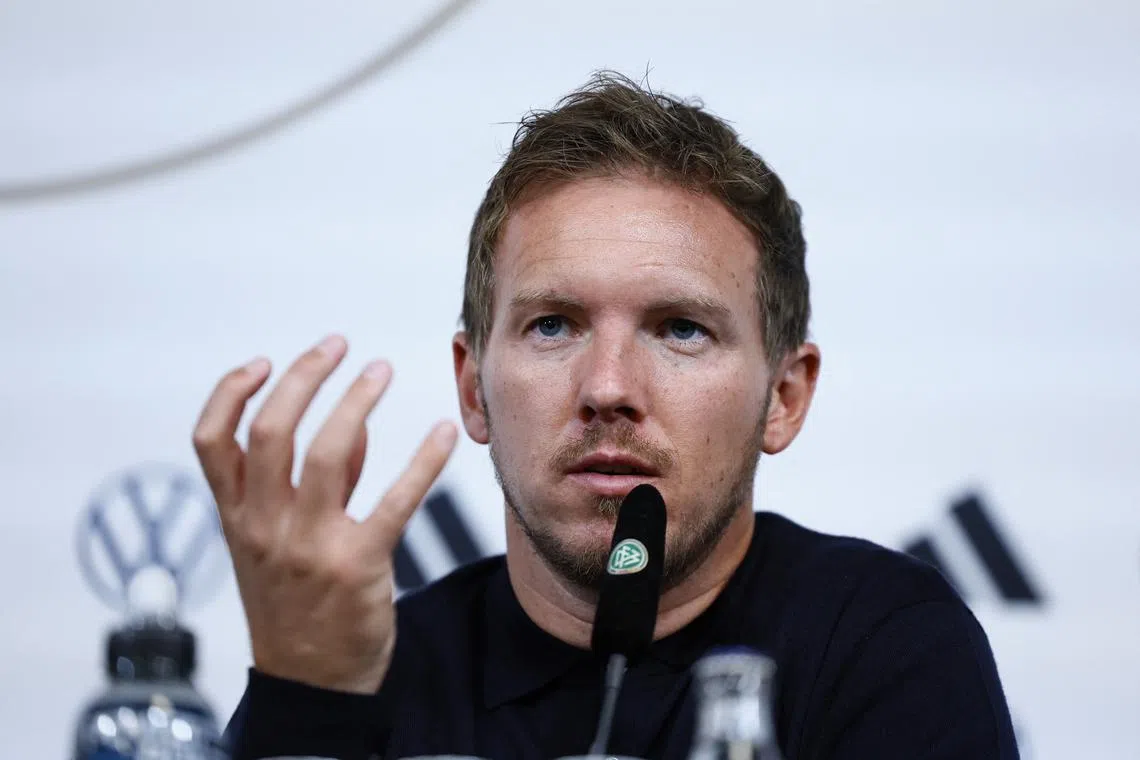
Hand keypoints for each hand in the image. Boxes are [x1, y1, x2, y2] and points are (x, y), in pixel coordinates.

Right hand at [192, 334, 457, 693]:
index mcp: (236, 517)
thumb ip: (307, 484)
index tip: (263, 361)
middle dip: (303, 377)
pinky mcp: (358, 566)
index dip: (231, 392)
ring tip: (379, 370)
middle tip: (337, 346)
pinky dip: (422, 462)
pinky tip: (441, 435)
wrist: (311, 683)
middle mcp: (263, 527)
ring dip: (355, 401)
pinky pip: (395, 501)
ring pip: (324, 453)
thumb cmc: (294, 603)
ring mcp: (308, 547)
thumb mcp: (275, 544)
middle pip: (270, 431)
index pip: (211, 440)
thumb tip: (352, 426)